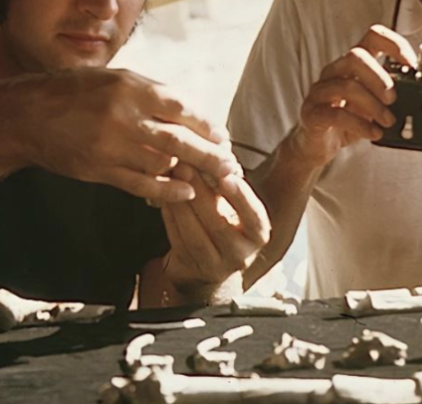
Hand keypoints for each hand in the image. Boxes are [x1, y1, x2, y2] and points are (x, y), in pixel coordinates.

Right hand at [3, 68, 236, 202]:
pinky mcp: (99, 169)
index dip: (207, 125)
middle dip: (210, 155)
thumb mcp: (115, 78)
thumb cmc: (76, 92)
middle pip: (179, 140)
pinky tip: (185, 193)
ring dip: (189, 173)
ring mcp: (110, 145)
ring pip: (163, 164)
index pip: (182, 108)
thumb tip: (190, 110)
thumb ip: (151, 93)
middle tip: (231, 165)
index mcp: (130, 88)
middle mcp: (123, 116)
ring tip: (210, 179)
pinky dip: (166, 191)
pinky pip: (140, 185)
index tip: (223, 137)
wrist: (28, 116)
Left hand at [160, 160, 270, 301]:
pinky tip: (162, 198)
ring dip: (180, 205)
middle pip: (218, 224)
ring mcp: (216, 267)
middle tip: (185, 165)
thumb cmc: (224, 220)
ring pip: (194, 235)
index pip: (254, 216)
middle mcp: (242, 255)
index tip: (228, 176)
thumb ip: (228, 183)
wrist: (209, 262)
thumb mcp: (234, 204)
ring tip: (170, 179)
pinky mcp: (192, 270)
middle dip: (200, 192)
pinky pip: (177, 241)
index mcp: (258, 234)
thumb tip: (215, 151)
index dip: (241, 197)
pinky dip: (169, 217)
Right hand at [292, 25, 416, 166]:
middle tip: (393, 99)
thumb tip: (418, 100)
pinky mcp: (312, 113)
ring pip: (347, 85)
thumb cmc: (345, 121)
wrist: (316, 144)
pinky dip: (359, 124)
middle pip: (355, 56)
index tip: (411, 64)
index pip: (372, 36)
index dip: (394, 44)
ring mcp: (320, 91)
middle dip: (379, 78)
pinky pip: (335, 114)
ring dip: (373, 106)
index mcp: (352, 64)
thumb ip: (388, 97)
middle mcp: (334, 72)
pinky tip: (373, 133)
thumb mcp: (371, 105)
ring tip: (387, 122)